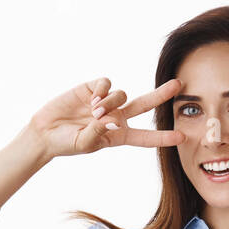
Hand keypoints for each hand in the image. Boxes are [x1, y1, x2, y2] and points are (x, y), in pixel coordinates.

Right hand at [28, 77, 186, 158]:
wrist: (46, 132)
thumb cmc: (67, 144)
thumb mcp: (86, 143)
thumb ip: (100, 132)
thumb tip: (110, 119)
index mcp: (119, 135)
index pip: (145, 136)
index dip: (163, 137)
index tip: (182, 137)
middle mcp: (116, 116)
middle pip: (145, 104)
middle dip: (161, 94)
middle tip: (178, 85)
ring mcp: (106, 101)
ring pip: (121, 94)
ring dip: (110, 103)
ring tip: (93, 112)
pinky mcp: (92, 88)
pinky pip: (106, 83)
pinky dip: (101, 91)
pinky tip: (90, 99)